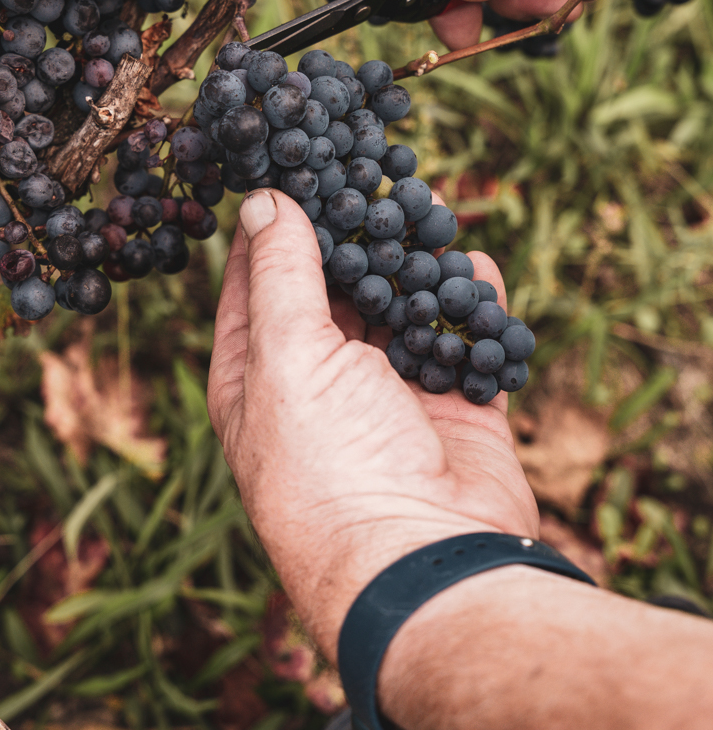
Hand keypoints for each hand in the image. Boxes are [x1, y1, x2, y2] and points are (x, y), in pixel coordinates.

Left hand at [207, 189, 537, 661]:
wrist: (424, 562)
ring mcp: (388, 403)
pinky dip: (470, 307)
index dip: (270, 226)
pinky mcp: (453, 416)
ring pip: (400, 313)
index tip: (289, 168)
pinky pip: (462, 345)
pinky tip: (474, 264)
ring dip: (413, 266)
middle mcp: (318, 389)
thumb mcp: (287, 355)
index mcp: (256, 380)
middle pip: (333, 294)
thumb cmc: (329, 463)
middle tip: (369, 174)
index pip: (254, 285)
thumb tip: (264, 202)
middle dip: (351, 238)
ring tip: (425, 207)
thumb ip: (282, 275)